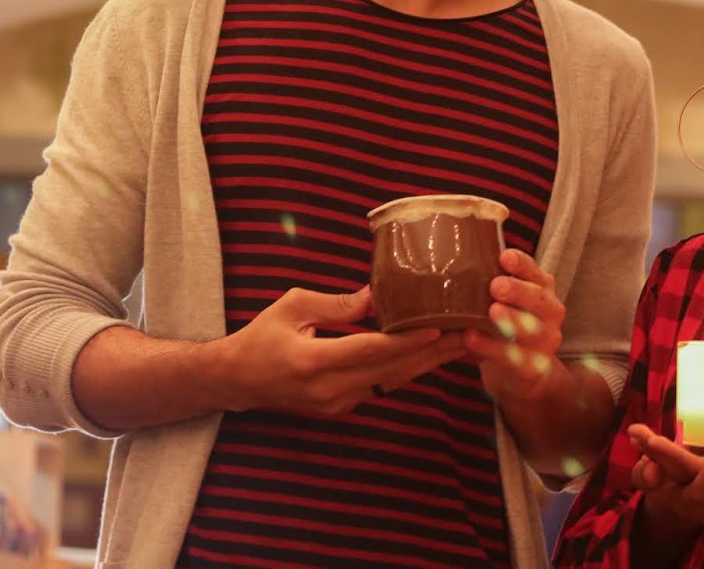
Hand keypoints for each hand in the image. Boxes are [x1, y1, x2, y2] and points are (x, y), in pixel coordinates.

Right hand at [219, 286, 469, 416]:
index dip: (406, 340)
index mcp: (312, 362)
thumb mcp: (294, 307)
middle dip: (431, 351)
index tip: (438, 327)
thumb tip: (377, 295)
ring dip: (426, 362)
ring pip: (391, 381)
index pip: (369, 351)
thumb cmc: (262, 336)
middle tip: (466, 333)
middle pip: (390, 370)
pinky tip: (430, 353)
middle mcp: (328, 390)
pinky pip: (381, 386)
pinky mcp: (341, 407)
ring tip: (460, 343)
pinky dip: (406, 368)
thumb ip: (337, 304)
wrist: (237, 380)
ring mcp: (336, 404)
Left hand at [463, 249, 566, 402]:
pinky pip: (513, 357)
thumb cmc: (507, 321)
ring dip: (512, 320)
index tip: (504, 257)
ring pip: (532, 330)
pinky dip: (491, 348)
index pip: (536, 272)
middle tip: (497, 286)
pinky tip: (471, 339)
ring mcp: (546, 341)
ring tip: (492, 311)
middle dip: (519, 291)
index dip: (522, 265)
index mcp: (543, 289)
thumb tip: (457, 256)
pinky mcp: (533, 366)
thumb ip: (493, 280)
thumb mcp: (506, 299)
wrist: (522, 368)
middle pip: (539, 300)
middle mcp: (550, 312)